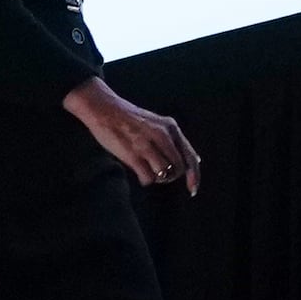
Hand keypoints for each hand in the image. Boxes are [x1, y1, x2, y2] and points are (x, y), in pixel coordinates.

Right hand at [62, 77, 202, 193]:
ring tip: (148, 171)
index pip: (189, 156)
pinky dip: (145, 179)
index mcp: (170, 127)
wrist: (105, 109)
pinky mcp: (133, 154)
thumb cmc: (131, 118)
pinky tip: (139, 173)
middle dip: (170, 176)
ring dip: (158, 178)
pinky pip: (148, 177)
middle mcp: (162, 135)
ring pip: (164, 174)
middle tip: (159, 174)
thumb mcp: (158, 123)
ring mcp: (147, 145)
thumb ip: (174, 141)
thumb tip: (195, 160)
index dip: (194, 175)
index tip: (192, 190)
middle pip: (178, 168)